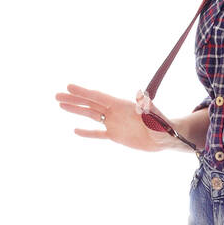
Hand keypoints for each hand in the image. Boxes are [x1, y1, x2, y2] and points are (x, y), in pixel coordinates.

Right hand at [54, 84, 179, 152]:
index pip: (99, 97)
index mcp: (122, 105)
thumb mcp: (155, 116)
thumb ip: (147, 107)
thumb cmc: (163, 125)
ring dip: (76, 111)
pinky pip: (98, 134)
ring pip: (91, 115)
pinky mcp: (116, 135)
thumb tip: (143, 96)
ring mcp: (114, 123)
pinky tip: (75, 130)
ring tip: (60, 105)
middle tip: (57, 95)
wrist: (166, 138)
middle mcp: (115, 112)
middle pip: (90, 104)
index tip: (69, 86)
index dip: (84, 92)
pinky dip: (87, 133)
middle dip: (74, 99)